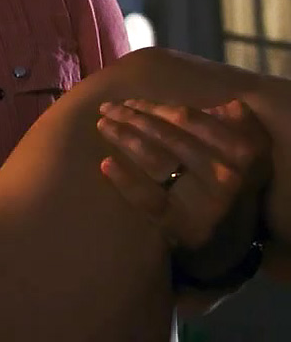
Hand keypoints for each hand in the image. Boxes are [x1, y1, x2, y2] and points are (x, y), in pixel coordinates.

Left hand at [96, 99, 270, 273]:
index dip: (156, 107)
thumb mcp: (247, 156)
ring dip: (124, 138)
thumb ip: (237, 127)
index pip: (189, 119)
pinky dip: (124, 180)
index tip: (131, 102)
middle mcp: (226, 176)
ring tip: (103, 126)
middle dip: (133, 118)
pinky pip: (148, 198)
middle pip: (168, 136)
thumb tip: (221, 106)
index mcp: (242, 152)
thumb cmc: (230, 189)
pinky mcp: (181, 226)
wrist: (230, 246)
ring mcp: (204, 203)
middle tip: (106, 109)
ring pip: (156, 160)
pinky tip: (105, 164)